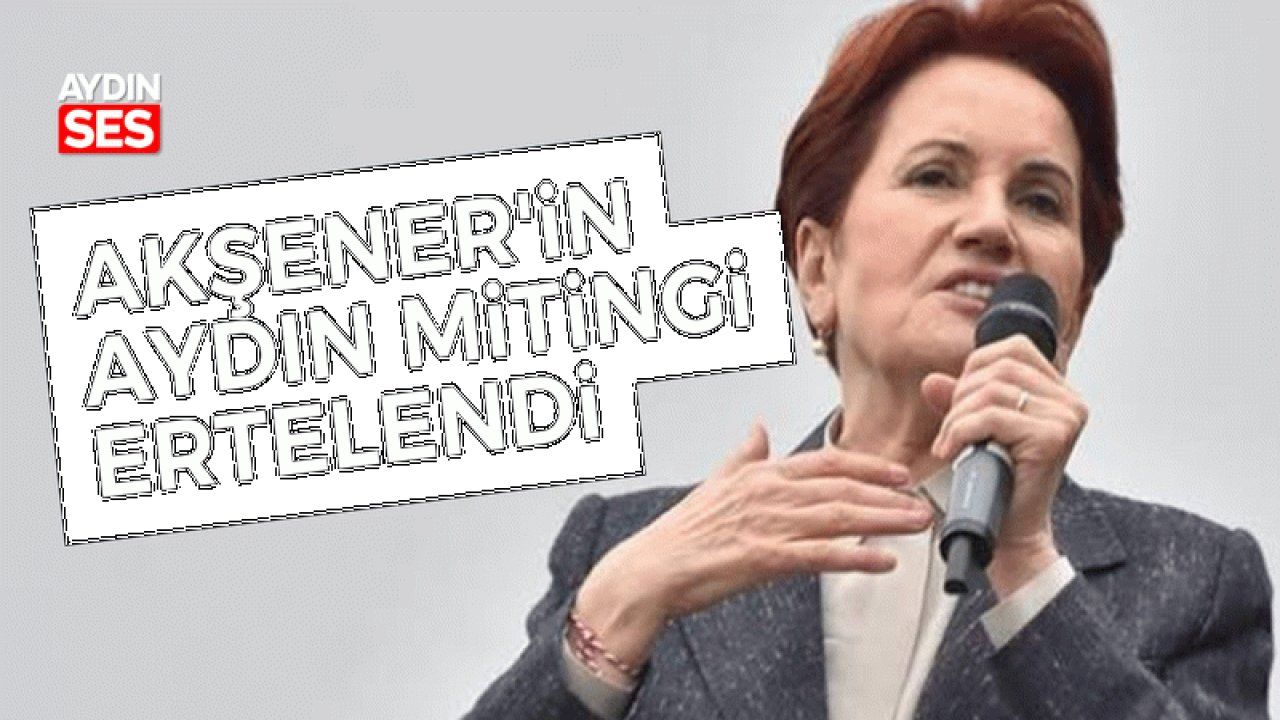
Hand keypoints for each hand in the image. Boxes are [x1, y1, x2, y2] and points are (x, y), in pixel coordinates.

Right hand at [572, 421, 933, 669]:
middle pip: (842, 488)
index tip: (898, 473)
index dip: (868, 465)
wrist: (653, 569)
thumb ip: (744, 455)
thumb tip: (759, 428)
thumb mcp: (716, 482)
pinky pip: (821, 556)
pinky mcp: (765, 558)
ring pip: (840, 517)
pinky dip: (856, 557)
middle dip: (888, 495)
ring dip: (884, 520)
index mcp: (761, 474)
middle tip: (922, 503)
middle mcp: (769, 493)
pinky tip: (882, 562)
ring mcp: (768, 525)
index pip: (826, 462)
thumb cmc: (682, 534)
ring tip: (916, 526)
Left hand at [921, 335, 1088, 596]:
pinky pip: (990, 416)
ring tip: (951, 445)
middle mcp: (1069, 402)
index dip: (974, 368)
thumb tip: (933, 381)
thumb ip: (957, 401)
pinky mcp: (1053, 437)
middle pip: (998, 367)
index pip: (1012, 349)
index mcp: (1057, 393)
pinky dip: (960, 431)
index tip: (959, 403)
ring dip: (956, 418)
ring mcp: (1065, 418)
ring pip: (991, 390)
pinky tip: (952, 451)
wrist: (1010, 531)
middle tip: (950, 432)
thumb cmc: (997, 484)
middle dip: (960, 397)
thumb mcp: (973, 432)